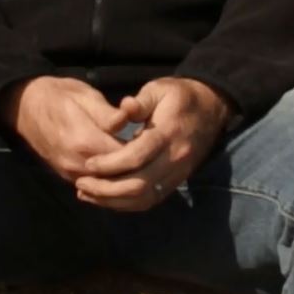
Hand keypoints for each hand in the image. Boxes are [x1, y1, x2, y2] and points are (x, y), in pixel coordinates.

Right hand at [0, 76, 145, 183]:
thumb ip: (108, 113)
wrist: (25, 108)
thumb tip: (128, 121)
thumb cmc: (58, 96)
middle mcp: (77, 164)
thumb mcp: (85, 95)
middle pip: (118, 177)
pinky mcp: (67, 177)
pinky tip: (126, 172)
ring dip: (126, 178)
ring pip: (108, 187)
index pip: (125, 157)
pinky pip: (95, 187)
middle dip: (139, 169)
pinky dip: (112, 183)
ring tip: (144, 165)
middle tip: (155, 157)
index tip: (157, 143)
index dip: (144, 152)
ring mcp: (70, 174)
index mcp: (84, 141)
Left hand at [74, 77, 231, 211]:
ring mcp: (177, 173)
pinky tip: (107, 199)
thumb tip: (125, 107)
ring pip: (144, 198)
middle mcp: (175, 159)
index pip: (136, 156)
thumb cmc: (179, 96)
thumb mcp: (159, 89)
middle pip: (138, 185)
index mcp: (168, 134)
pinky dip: (127, 204)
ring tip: (87, 194)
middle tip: (82, 183)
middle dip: (106, 188)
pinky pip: (151, 200)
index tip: (88, 164)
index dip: (110, 164)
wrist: (211, 108)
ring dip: (113, 201)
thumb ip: (141, 101)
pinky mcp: (176, 181)